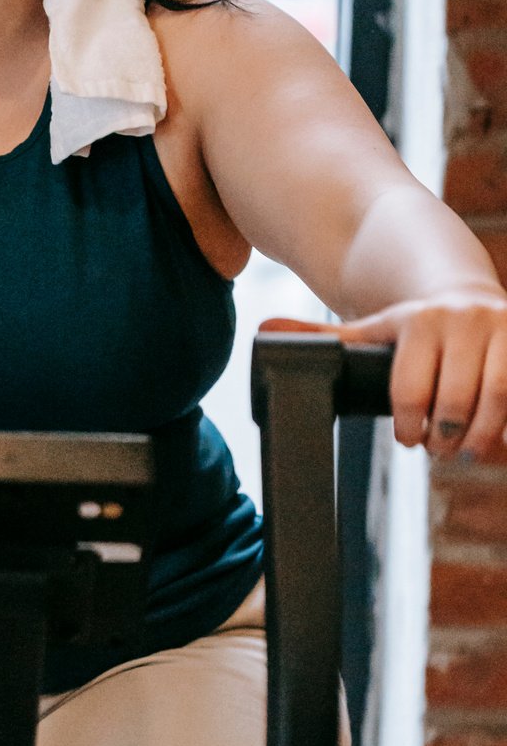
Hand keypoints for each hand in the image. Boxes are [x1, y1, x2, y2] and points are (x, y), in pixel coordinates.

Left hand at [260, 287, 506, 459]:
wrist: (464, 295)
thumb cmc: (410, 329)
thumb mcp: (367, 330)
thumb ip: (321, 337)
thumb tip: (262, 332)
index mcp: (417, 321)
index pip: (410, 389)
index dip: (407, 425)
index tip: (406, 440)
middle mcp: (463, 319)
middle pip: (453, 400)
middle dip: (442, 437)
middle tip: (435, 451)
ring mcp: (502, 328)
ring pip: (497, 398)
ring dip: (479, 436)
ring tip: (464, 450)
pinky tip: (498, 438)